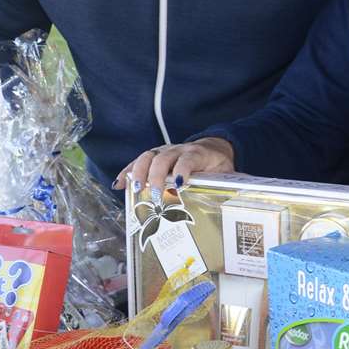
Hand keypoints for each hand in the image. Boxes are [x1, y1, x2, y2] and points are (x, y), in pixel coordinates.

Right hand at [114, 138, 235, 194]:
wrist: (213, 148)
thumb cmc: (217, 165)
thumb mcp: (225, 173)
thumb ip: (223, 184)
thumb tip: (229, 201)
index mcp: (198, 153)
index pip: (188, 159)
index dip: (182, 170)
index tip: (178, 184)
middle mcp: (179, 149)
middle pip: (164, 158)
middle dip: (157, 175)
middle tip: (156, 194)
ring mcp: (165, 150)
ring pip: (148, 156)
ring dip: (139, 172)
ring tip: (136, 189)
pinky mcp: (155, 155)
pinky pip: (139, 161)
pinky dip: (127, 171)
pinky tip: (119, 184)